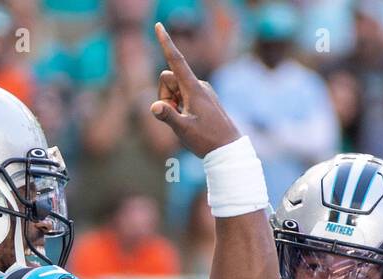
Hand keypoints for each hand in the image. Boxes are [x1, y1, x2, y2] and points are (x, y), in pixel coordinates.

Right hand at [150, 22, 240, 157]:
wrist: (228, 149)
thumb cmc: (207, 140)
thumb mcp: (184, 130)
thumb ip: (167, 116)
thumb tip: (153, 106)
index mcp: (194, 88)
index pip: (176, 60)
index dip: (165, 42)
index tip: (158, 25)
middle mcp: (198, 85)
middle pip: (168, 78)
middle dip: (163, 95)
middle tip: (176, 116)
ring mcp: (201, 91)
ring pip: (174, 89)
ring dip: (171, 103)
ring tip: (185, 120)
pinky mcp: (203, 98)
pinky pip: (182, 95)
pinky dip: (179, 106)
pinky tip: (191, 121)